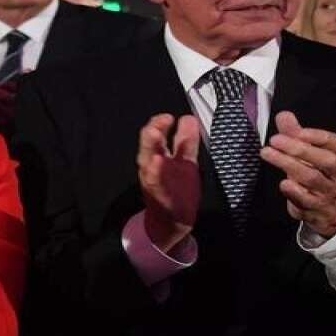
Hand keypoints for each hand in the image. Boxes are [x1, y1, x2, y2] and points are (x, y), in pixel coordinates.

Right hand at [137, 113, 200, 251]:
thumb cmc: (178, 189)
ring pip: (146, 160)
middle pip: (148, 144)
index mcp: (159, 156)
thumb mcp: (185, 161)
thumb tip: (188, 118)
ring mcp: (153, 179)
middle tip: (163, 119)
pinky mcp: (158, 193)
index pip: (156, 135)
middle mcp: (152, 166)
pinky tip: (156, 161)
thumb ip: (186, 141)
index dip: (161, 123)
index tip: (171, 116)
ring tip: (154, 133)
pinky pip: (154, 181)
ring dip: (150, 146)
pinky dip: (154, 171)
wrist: (175, 219)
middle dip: (153, 130)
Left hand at [260, 111, 335, 236]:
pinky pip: (306, 200)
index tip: (297, 131)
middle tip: (275, 139)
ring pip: (313, 178)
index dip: (317, 136)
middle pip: (326, 160)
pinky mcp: (315, 208)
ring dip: (288, 164)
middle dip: (300, 148)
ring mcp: (329, 192)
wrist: (330, 210)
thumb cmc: (318, 174)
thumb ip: (296, 134)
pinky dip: (294, 191)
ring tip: (267, 153)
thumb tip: (283, 115)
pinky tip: (283, 183)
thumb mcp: (310, 154)